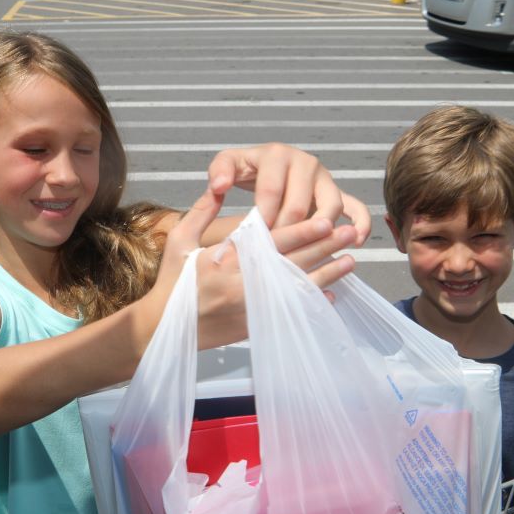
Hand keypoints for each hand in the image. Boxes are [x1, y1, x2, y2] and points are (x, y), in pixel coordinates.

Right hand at [140, 189, 356, 350]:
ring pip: (298, 287)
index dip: (303, 231)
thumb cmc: (171, 282)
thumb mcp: (180, 241)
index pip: (273, 242)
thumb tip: (218, 185)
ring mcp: (252, 307)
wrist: (163, 328)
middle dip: (325, 248)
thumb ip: (201, 211)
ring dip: (327, 274)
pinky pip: (290, 311)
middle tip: (350, 234)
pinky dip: (311, 303)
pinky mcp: (255, 325)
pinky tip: (331, 294)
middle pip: (294, 262)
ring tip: (351, 261)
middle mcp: (244, 283)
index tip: (327, 221)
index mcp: (227, 259)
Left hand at [207, 143, 370, 244]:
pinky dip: (360, 223)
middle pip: (299, 203)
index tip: (254, 238)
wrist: (266, 167)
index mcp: (277, 154)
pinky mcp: (337, 192)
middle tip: (273, 252)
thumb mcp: (228, 164)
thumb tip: (219, 186)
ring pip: (330, 207)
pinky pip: (356, 207)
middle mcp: (306, 162)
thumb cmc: (246, 169)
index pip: (271, 190)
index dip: (262, 217)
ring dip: (318, 233)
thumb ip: (219, 172)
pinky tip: (355, 242)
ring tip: (305, 252)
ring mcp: (325, 177)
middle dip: (285, 232)